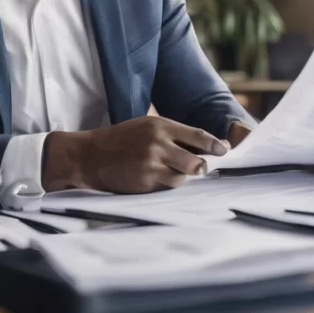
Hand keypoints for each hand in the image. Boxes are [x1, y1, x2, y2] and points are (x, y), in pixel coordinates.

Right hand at [42, 116, 229, 193]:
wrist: (89, 156)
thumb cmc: (120, 139)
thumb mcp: (146, 127)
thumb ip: (171, 134)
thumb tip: (201, 147)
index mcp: (160, 126)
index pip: (198, 136)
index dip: (215, 145)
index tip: (225, 150)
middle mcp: (158, 144)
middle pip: (196, 161)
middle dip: (202, 167)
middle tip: (202, 167)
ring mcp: (151, 164)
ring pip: (183, 177)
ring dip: (182, 176)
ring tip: (171, 171)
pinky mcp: (144, 182)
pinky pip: (167, 187)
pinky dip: (167, 184)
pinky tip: (157, 178)